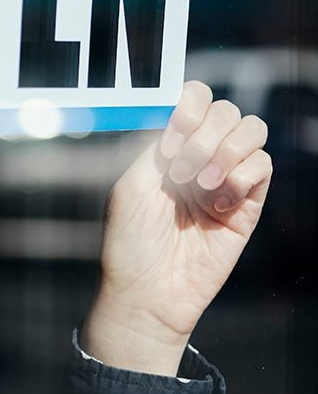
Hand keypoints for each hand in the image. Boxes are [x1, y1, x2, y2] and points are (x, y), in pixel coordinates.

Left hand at [81, 80, 271, 373]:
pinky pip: (263, 167)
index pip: (195, 100)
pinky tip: (217, 206)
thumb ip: (156, 147)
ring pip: (253, 131)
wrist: (149, 292)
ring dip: (227, 151)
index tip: (176, 134)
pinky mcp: (249, 204)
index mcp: (168, 149)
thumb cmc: (130, 243)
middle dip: (206, 135)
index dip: (192, 105)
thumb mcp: (130, 188)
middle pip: (227, 111)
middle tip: (181, 173)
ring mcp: (226, 179)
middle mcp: (199, 158)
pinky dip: (241, 178)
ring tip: (202, 186)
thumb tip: (183, 116)